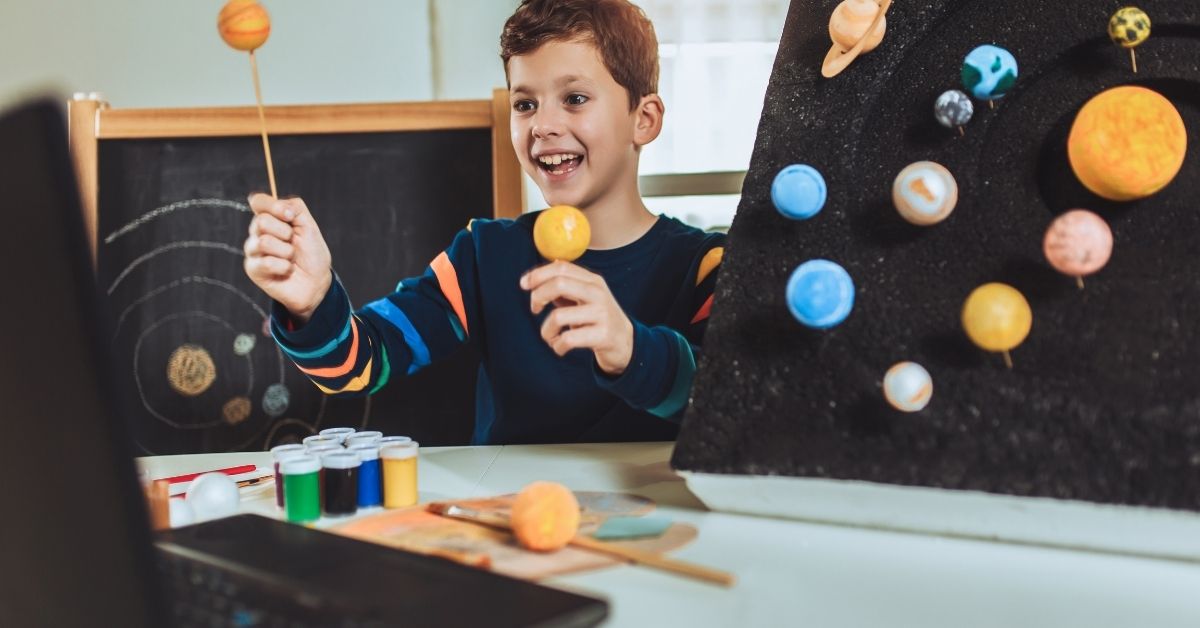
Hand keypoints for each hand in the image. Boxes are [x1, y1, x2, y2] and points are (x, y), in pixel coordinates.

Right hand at [243, 193, 332, 322]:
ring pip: (264, 242)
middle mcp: (257, 232)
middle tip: (293, 243)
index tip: (291, 217)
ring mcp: (253, 251)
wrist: (317, 282)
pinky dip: (284, 266)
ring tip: (291, 258)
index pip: (257, 201)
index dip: (274, 206)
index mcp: (270, 218)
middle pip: (261, 221)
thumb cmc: (312, 253)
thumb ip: (295, 207)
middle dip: (285, 233)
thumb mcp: (309, 226)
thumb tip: (281, 207)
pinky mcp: (253, 269)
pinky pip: (266, 262)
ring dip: (286, 251)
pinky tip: (287, 270)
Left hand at [520, 261, 633, 374]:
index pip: (561, 267)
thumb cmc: (597, 319)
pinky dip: (557, 346)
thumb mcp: (584, 298)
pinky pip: (568, 339)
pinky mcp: (602, 335)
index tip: (524, 284)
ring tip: (550, 336)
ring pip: (558, 316)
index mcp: (592, 280)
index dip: (538, 274)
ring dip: (546, 330)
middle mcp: (598, 293)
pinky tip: (560, 347)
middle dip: (538, 296)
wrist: (626, 343)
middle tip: (534, 308)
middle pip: (558, 284)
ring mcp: (601, 314)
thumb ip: (564, 287)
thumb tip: (535, 278)